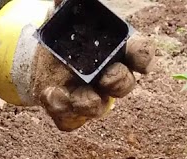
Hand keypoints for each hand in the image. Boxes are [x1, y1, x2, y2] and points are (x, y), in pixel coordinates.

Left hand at [0, 0, 153, 130]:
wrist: (42, 65)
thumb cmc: (66, 41)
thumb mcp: (64, 21)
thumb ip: (66, 8)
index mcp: (116, 52)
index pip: (140, 55)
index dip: (144, 57)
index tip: (142, 62)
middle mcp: (109, 78)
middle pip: (125, 84)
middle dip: (118, 82)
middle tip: (106, 77)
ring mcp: (92, 98)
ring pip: (99, 107)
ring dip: (87, 102)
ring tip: (69, 94)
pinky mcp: (71, 113)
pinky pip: (71, 119)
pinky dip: (60, 109)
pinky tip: (50, 94)